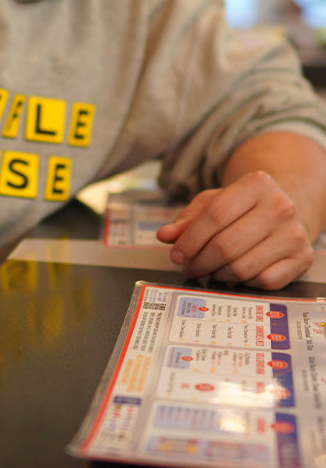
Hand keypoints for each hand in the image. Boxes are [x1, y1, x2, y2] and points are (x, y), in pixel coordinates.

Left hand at [156, 170, 314, 289]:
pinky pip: (264, 281)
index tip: (176, 255)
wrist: (285, 208)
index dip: (190, 239)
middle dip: (200, 262)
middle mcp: (280, 207)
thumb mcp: (212, 202)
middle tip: (188, 268)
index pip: (214, 215)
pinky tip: (233, 274)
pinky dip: (243, 283)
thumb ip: (187, 219)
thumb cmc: (242, 206)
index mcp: (256, 184)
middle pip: (227, 245)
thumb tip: (165, 236)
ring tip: (207, 271)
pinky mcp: (303, 259)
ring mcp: (295, 234)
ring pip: (244, 267)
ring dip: (218, 275)